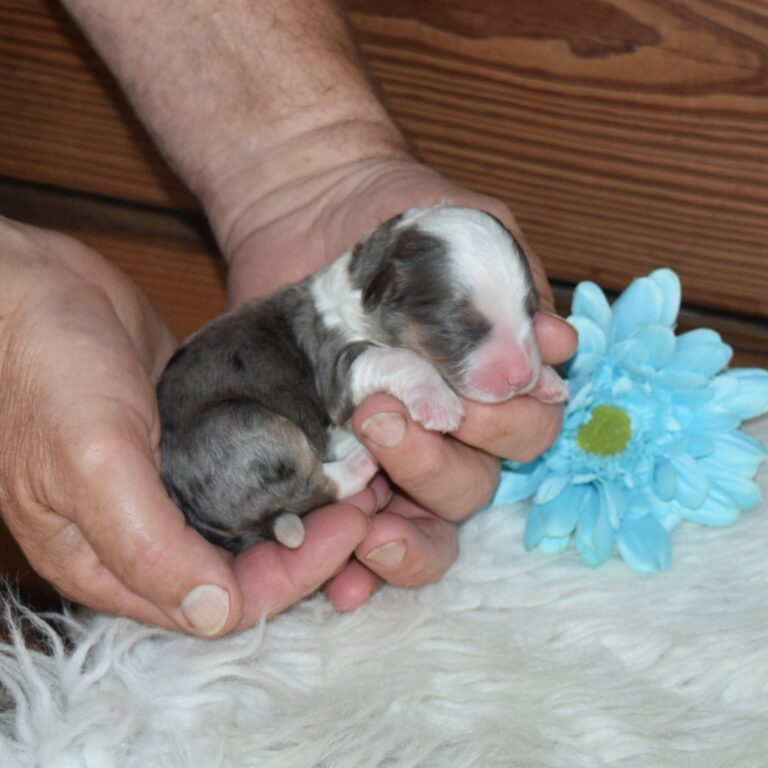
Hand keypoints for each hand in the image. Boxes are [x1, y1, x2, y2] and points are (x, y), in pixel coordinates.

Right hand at [0, 218, 387, 633]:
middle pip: (244, 567)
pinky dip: (287, 466)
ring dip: (306, 508)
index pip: (220, 603)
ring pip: (251, 520)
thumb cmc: (42, 369)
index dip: (290, 578)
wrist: (30, 286)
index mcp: (110, 561)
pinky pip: (248, 469)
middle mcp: (144, 532)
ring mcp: (171, 483)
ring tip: (360, 478)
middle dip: (310, 546)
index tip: (349, 531)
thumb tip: (215, 615)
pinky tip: (326, 446)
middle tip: (365, 506)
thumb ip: (148, 545)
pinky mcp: (190, 438)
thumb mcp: (89, 461)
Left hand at [218, 154, 577, 610]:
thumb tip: (560, 353)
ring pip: (425, 528)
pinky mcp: (329, 464)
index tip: (465, 396)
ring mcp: (388, 455)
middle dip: (437, 466)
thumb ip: (513, 291)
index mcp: (494, 384)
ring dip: (405, 540)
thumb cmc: (403, 218)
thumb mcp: (471, 234)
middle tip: (381, 417)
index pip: (529, 433)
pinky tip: (344, 583)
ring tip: (364, 525)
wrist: (310, 204)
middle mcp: (450, 430)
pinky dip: (354, 569)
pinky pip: (352, 534)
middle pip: (475, 488)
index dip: (505, 428)